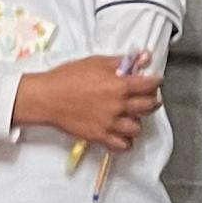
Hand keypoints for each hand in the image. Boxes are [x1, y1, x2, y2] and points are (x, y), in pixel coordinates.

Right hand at [12, 54, 161, 151]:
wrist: (46, 97)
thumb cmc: (67, 77)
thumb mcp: (95, 62)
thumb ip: (122, 61)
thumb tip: (142, 57)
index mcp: (119, 85)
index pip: (150, 85)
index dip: (155, 82)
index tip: (154, 81)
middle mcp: (118, 106)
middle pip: (149, 107)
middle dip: (151, 101)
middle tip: (146, 98)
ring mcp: (110, 123)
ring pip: (138, 128)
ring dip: (137, 121)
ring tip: (130, 116)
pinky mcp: (100, 136)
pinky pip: (122, 145)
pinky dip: (125, 141)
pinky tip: (121, 133)